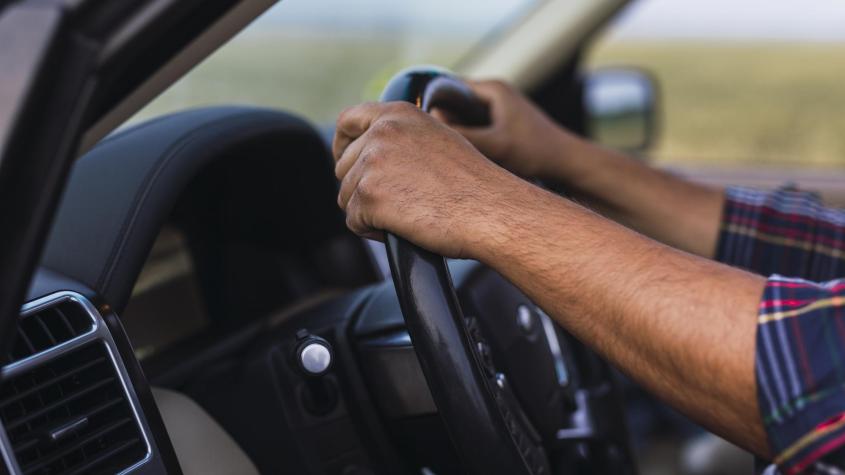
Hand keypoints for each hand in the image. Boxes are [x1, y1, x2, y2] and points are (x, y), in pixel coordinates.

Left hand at [332, 101, 528, 258]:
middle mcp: (382, 132)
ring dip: (370, 212)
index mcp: (399, 114)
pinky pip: (354, 221)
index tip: (348, 162)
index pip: (348, 121)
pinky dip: (373, 231)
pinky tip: (404, 227)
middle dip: (363, 189)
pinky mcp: (368, 194)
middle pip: (344, 167)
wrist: (491, 210)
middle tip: (400, 202)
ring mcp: (372, 162)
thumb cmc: (474, 185)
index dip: (343, 145)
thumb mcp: (438, 141)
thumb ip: (402, 139)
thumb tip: (374, 154)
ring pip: (348, 197)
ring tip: (409, 214)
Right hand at [432, 80, 569, 178]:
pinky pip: (474, 131)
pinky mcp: (502, 127)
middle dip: (440, 124)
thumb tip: (428, 130)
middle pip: (452, 105)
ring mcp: (499, 111)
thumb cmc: (537, 153)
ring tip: (443, 156)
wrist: (568, 165)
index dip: (430, 108)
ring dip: (454, 136)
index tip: (419, 130)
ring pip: (463, 120)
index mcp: (492, 89)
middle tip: (427, 145)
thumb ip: (463, 137)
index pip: (446, 89)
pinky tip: (461, 163)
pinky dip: (466, 143)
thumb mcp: (495, 146)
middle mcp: (495, 95)